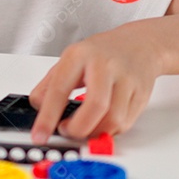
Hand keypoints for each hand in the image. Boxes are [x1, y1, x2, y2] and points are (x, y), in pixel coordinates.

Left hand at [28, 23, 163, 143]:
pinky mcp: (141, 95)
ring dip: (94, 132)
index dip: (47, 116)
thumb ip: (49, 83)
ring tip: (83, 126)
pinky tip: (101, 122)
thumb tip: (38, 106)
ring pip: (113, 119)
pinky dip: (109, 130)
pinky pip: (125, 123)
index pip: (60, 89)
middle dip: (78, 128)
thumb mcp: (69, 59)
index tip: (39, 135)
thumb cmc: (102, 52)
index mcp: (80, 55)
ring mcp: (126, 80)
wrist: (140, 44)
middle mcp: (105, 66)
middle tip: (66, 130)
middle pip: (95, 106)